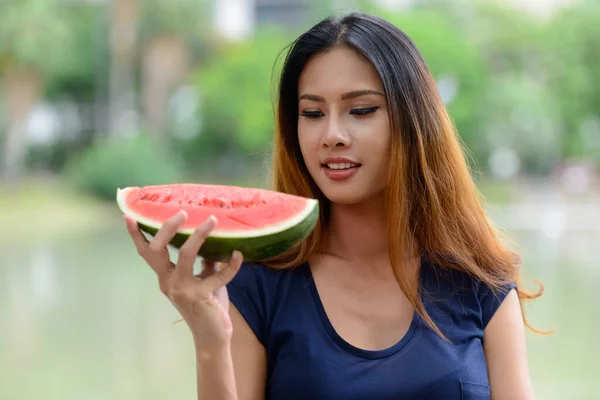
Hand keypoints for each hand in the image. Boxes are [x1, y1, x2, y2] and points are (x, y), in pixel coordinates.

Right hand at [124, 211, 243, 352]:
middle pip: (158, 250)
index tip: (129, 216)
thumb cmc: (208, 305)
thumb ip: (205, 261)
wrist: (213, 336)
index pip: (147, 253)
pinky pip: (218, 273)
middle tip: (182, 212)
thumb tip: (213, 240)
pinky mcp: (200, 296)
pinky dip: (231, 264)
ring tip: (213, 220)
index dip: (137, 235)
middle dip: (167, 228)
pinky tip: (239, 255)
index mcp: (166, 277)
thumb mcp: (204, 279)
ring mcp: (183, 289)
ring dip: (200, 235)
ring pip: (186, 254)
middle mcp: (169, 282)